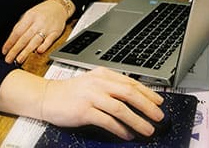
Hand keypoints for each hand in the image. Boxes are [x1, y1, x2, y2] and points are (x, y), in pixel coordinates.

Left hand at [2, 0, 66, 63]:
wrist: (59, 7)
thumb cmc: (42, 12)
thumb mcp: (29, 14)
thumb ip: (20, 25)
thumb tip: (11, 39)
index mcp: (30, 16)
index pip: (17, 31)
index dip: (10, 42)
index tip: (5, 50)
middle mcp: (38, 22)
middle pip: (24, 38)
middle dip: (15, 50)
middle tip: (9, 59)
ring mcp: (47, 27)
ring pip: (35, 41)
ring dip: (26, 51)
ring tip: (19, 59)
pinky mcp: (55, 32)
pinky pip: (49, 40)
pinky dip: (44, 46)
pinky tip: (38, 52)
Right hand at [42, 67, 163, 139]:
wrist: (48, 96)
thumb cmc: (72, 92)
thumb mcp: (94, 83)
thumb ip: (112, 87)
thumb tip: (136, 99)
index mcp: (103, 74)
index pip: (131, 82)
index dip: (148, 93)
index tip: (159, 102)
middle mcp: (99, 83)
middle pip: (129, 93)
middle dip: (147, 106)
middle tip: (159, 117)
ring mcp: (91, 96)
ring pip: (121, 108)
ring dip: (137, 120)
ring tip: (148, 130)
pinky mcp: (84, 111)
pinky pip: (107, 121)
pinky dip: (120, 129)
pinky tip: (127, 135)